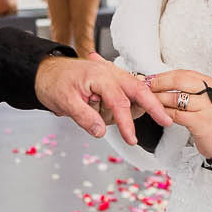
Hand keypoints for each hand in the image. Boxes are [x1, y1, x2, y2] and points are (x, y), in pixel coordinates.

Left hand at [37, 54, 172, 144]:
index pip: (119, 102)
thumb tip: (100, 131)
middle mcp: (110, 73)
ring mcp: (113, 75)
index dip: (126, 123)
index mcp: (100, 76)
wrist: (45, 71)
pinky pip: (127, 91)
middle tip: (167, 121)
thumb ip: (84, 117)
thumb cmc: (53, 83)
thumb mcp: (64, 102)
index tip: (131, 140)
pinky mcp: (112, 81)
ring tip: (93, 108)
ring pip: (134, 92)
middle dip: (153, 106)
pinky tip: (105, 107)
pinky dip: (128, 103)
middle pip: (139, 89)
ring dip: (129, 108)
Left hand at [149, 68, 211, 158]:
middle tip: (144, 86)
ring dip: (158, 98)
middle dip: (159, 82)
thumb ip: (185, 90)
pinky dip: (164, 112)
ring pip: (176, 97)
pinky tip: (157, 113)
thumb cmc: (208, 121)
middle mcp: (211, 92)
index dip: (164, 75)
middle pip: (180, 80)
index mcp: (210, 84)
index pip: (184, 74)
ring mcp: (207, 107)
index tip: (149, 78)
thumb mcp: (200, 101)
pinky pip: (176, 114)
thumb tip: (160, 81)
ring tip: (147, 100)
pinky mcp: (201, 122)